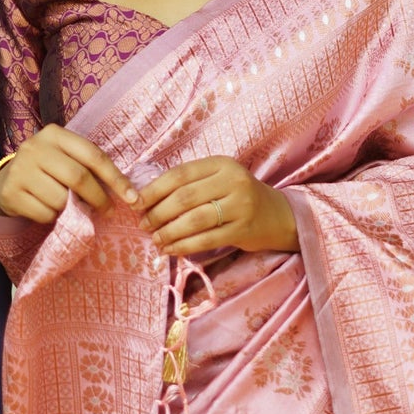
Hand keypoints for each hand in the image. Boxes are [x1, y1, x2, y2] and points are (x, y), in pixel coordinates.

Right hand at [0, 124, 139, 224]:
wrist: (7, 179)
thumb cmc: (47, 168)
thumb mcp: (65, 157)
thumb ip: (87, 166)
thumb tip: (124, 192)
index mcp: (55, 134)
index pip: (93, 155)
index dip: (116, 178)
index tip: (132, 197)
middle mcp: (35, 148)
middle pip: (78, 177)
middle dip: (98, 198)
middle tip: (108, 211)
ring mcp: (21, 169)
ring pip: (60, 199)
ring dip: (71, 209)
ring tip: (69, 206)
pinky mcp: (11, 192)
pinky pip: (44, 214)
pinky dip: (53, 217)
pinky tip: (48, 210)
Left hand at [137, 155, 297, 256]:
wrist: (277, 215)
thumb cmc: (238, 196)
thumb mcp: (218, 180)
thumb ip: (189, 184)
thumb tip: (145, 198)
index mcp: (222, 164)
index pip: (180, 175)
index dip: (154, 190)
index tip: (135, 203)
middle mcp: (233, 181)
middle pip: (185, 197)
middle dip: (158, 213)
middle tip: (143, 225)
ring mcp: (241, 206)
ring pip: (194, 220)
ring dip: (169, 232)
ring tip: (156, 239)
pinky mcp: (243, 230)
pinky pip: (206, 240)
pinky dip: (184, 246)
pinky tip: (171, 249)